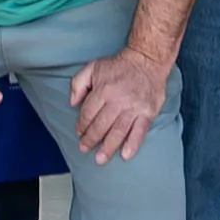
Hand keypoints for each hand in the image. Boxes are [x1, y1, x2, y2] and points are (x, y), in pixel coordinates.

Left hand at [68, 50, 163, 164]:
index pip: (88, 114)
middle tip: (84, 149)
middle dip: (90, 140)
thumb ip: (78, 83)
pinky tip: (125, 155)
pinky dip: (132, 144)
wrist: (147, 60)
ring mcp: (134, 108)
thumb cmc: (119, 66)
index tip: (79, 132)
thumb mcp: (93, 67)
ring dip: (108, 147)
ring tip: (100, 159)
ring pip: (118, 132)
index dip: (82, 125)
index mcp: (103, 90)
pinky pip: (140, 131)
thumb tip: (72, 103)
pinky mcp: (148, 112)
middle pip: (101, 126)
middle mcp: (118, 100)